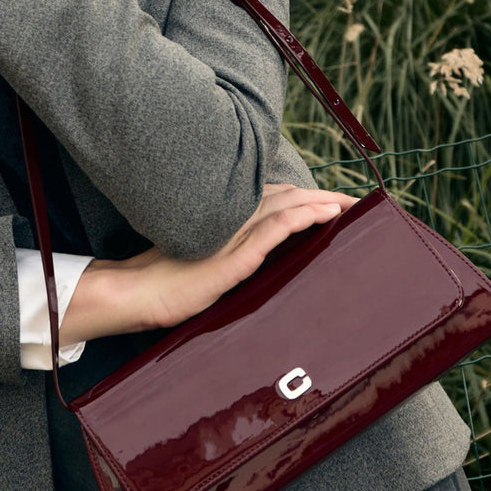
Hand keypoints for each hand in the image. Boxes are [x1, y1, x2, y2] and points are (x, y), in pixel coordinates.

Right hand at [60, 185, 358, 344]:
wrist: (135, 295)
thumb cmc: (165, 287)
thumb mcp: (204, 266)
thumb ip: (229, 258)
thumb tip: (256, 264)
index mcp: (225, 222)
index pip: (274, 201)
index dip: (305, 198)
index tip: (334, 202)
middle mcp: (231, 221)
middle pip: (287, 198)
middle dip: (324, 196)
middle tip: (356, 200)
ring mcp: (231, 236)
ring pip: (286, 206)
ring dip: (322, 202)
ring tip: (350, 203)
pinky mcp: (231, 256)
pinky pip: (274, 229)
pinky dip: (303, 218)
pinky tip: (326, 215)